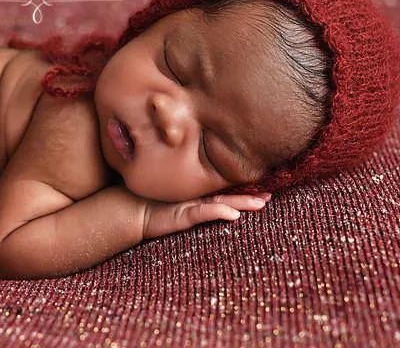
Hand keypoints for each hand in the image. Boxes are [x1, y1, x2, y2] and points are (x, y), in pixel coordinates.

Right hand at [141, 192, 271, 239]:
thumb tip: (214, 202)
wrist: (128, 209)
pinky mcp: (183, 214)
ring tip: (261, 204)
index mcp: (195, 193)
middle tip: (271, 194)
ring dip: (242, 202)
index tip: (263, 184)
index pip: (223, 189)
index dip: (242, 186)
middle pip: (227, 193)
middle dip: (249, 194)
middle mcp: (195, 196)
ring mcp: (190, 204)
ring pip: (222, 201)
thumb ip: (190, 201)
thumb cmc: (147, 203)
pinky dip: (219, 212)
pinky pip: (204, 212)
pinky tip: (233, 215)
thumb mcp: (172, 202)